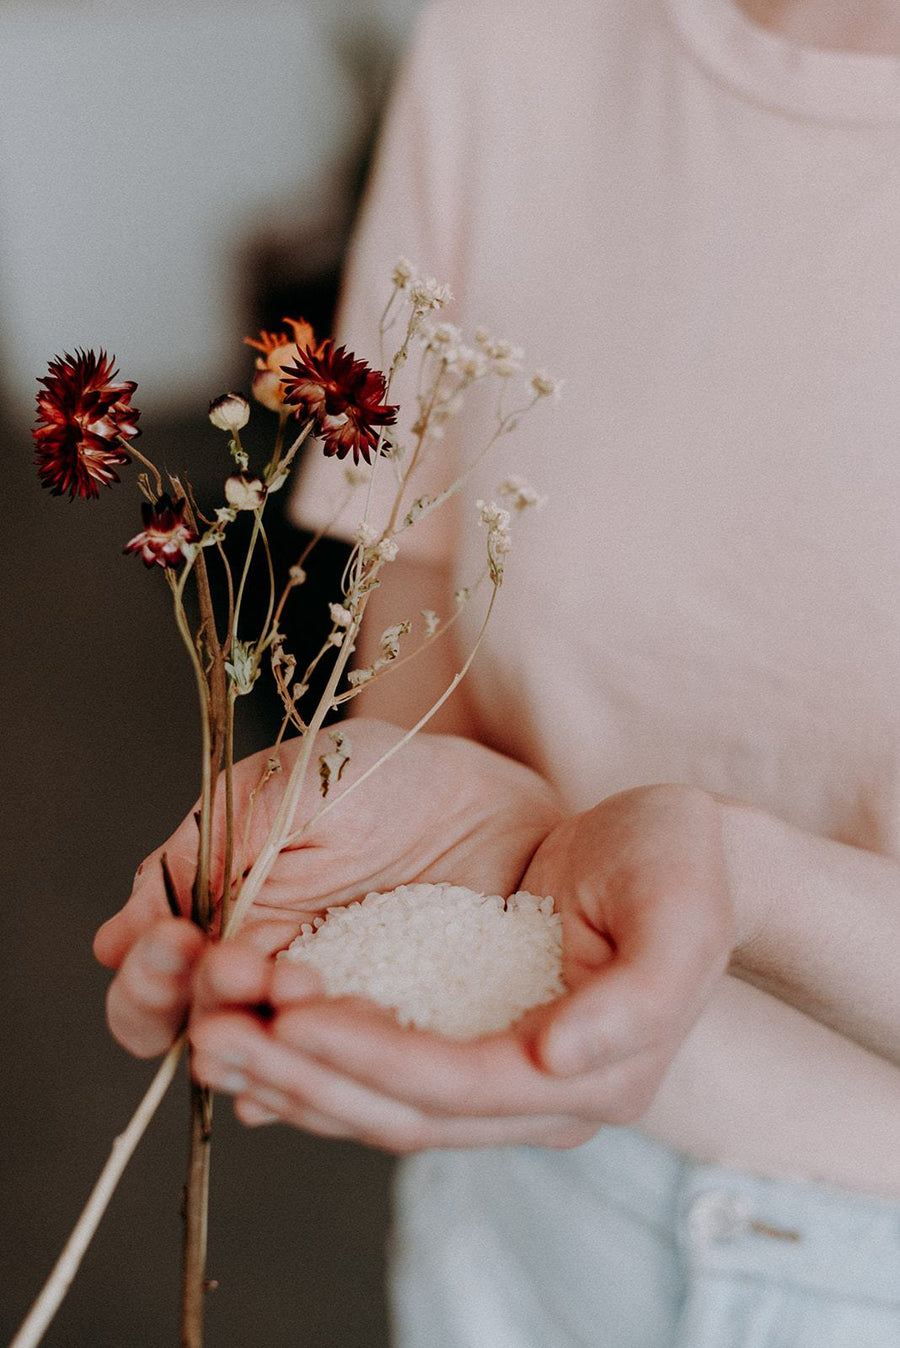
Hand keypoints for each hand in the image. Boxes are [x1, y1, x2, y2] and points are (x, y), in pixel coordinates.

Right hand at [93, 719, 560, 1056]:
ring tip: (299, 990)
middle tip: (248, 965)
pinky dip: (330, 1075)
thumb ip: (207, 852)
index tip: (179, 941)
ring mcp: (325, 1010)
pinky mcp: (391, 1031)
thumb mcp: (289, 788)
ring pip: (269, 1062)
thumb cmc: (382, 774)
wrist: (489, 793)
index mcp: (218, 916)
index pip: (152, 983)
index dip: (150, 975)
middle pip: (197, 1034)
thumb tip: (114, 941)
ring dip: (268, 1040)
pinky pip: (349, 1073)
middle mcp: (261, 974)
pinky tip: (332, 1061)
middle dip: (210, 1005)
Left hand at [188, 784, 734, 1149]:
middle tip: (211, 1038)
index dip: (371, 1055)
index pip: (457, 1083)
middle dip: (303, 1077)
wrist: (678, 856)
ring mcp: (506, 1083)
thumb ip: (639, 997)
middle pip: (401, 1112)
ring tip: (209, 1038)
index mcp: (597, 1075)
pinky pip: (384, 1075)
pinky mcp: (474, 1049)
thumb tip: (555, 1062)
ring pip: (381, 1106)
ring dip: (292, 1078)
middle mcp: (545, 1099)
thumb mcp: (679, 912)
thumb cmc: (680, 865)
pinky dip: (317, 1063)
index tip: (289, 1013)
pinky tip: (257, 1035)